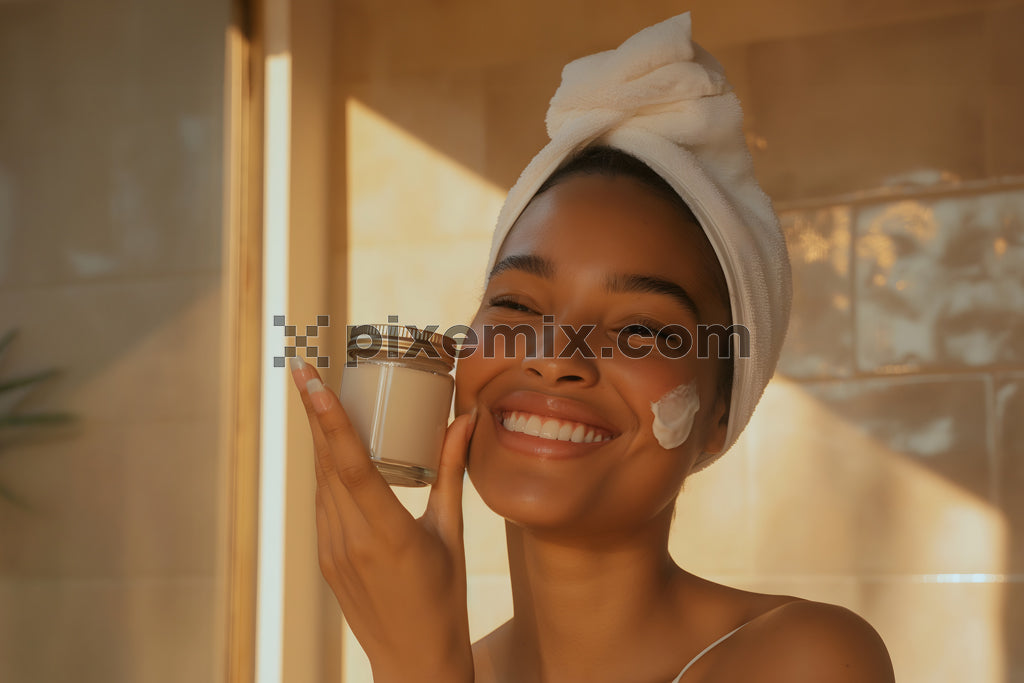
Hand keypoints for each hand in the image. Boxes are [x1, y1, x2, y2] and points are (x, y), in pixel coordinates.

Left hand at [289, 358, 475, 682]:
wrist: (414, 660)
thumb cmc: (444, 599)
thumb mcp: (452, 533)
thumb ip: (453, 473)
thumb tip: (465, 420)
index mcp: (389, 533)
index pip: (350, 464)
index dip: (328, 418)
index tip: (310, 380)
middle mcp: (352, 540)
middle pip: (326, 463)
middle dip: (313, 414)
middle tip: (306, 369)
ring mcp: (333, 551)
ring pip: (319, 482)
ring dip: (319, 439)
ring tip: (319, 398)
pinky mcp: (326, 559)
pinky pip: (322, 504)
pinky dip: (327, 471)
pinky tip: (334, 451)